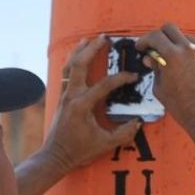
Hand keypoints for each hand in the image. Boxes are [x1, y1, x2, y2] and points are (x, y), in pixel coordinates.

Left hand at [42, 35, 142, 172]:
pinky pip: (66, 73)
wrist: (55, 156)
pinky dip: (72, 61)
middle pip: (80, 64)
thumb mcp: (105, 144)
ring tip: (88, 39)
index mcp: (82, 105)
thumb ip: (124, 133)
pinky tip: (78, 56)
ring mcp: (64, 95)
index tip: (134, 77)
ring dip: (79, 51)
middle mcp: (71, 96)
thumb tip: (139, 122)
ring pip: (69, 66)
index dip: (121, 78)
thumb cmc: (78, 151)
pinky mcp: (61, 98)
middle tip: (104, 38)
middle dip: (92, 49)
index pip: (104, 85)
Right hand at [136, 23, 194, 143]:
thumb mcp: (161, 89)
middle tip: (158, 46)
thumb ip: (155, 69)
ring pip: (189, 38)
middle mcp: (190, 49)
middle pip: (170, 28)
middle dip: (160, 36)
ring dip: (180, 45)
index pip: (154, 36)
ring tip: (179, 61)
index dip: (145, 40)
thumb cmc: (184, 108)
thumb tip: (151, 58)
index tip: (143, 46)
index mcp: (173, 56)